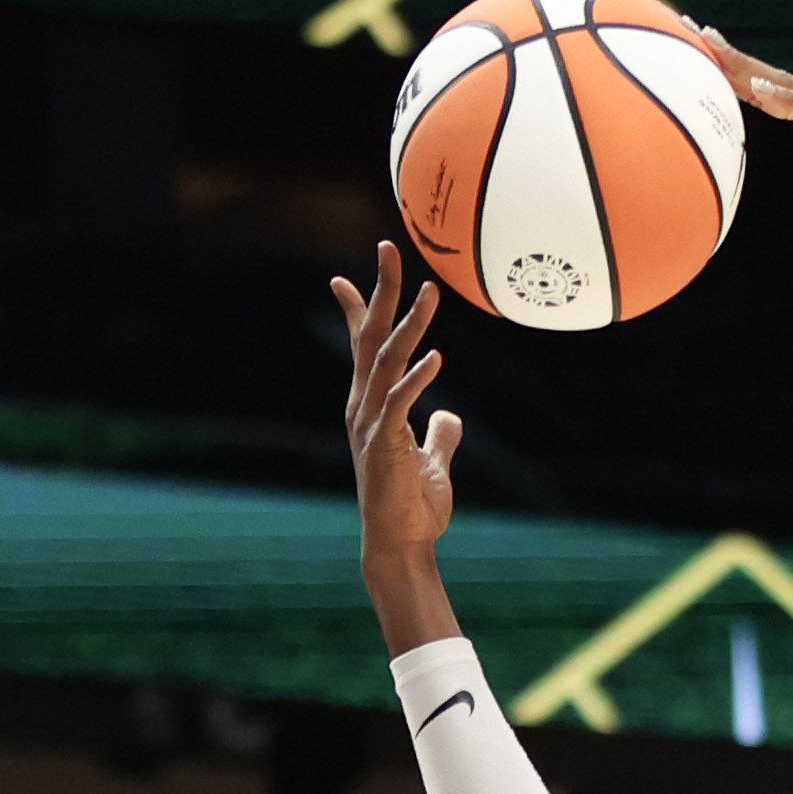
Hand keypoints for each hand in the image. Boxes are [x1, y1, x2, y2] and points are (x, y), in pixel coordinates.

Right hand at [338, 241, 462, 653]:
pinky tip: (437, 358)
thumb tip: (450, 416)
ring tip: (431, 292)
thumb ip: (439, 436)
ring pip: (387, 362)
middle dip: (381, 291)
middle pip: (371, 338)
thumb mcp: (431, 462)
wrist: (400, 545)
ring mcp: (371, 424)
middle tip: (388, 248)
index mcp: (373, 406)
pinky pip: (400, 404)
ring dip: (410, 325)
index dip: (358, 310)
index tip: (343, 276)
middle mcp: (365, 407)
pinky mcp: (385, 446)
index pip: (362, 347)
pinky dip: (417, 379)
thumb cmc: (413, 508)